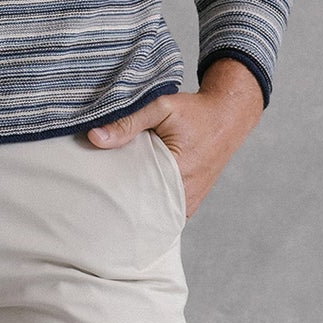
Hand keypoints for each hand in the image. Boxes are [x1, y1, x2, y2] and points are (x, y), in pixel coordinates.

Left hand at [83, 56, 265, 217]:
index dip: (112, 193)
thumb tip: (95, 138)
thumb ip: (129, 122)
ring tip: (112, 198)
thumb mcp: (162, 107)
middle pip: (142, 208)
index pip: (135, 194)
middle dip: (120, 203)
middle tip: (97, 196)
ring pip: (153, 214)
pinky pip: (164, 213)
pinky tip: (133, 198)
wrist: (228, 117)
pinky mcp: (190, 203)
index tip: (94, 190)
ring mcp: (188, 202)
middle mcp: (184, 194)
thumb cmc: (196, 112)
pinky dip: (150, 207)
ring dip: (136, 207)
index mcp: (178, 172)